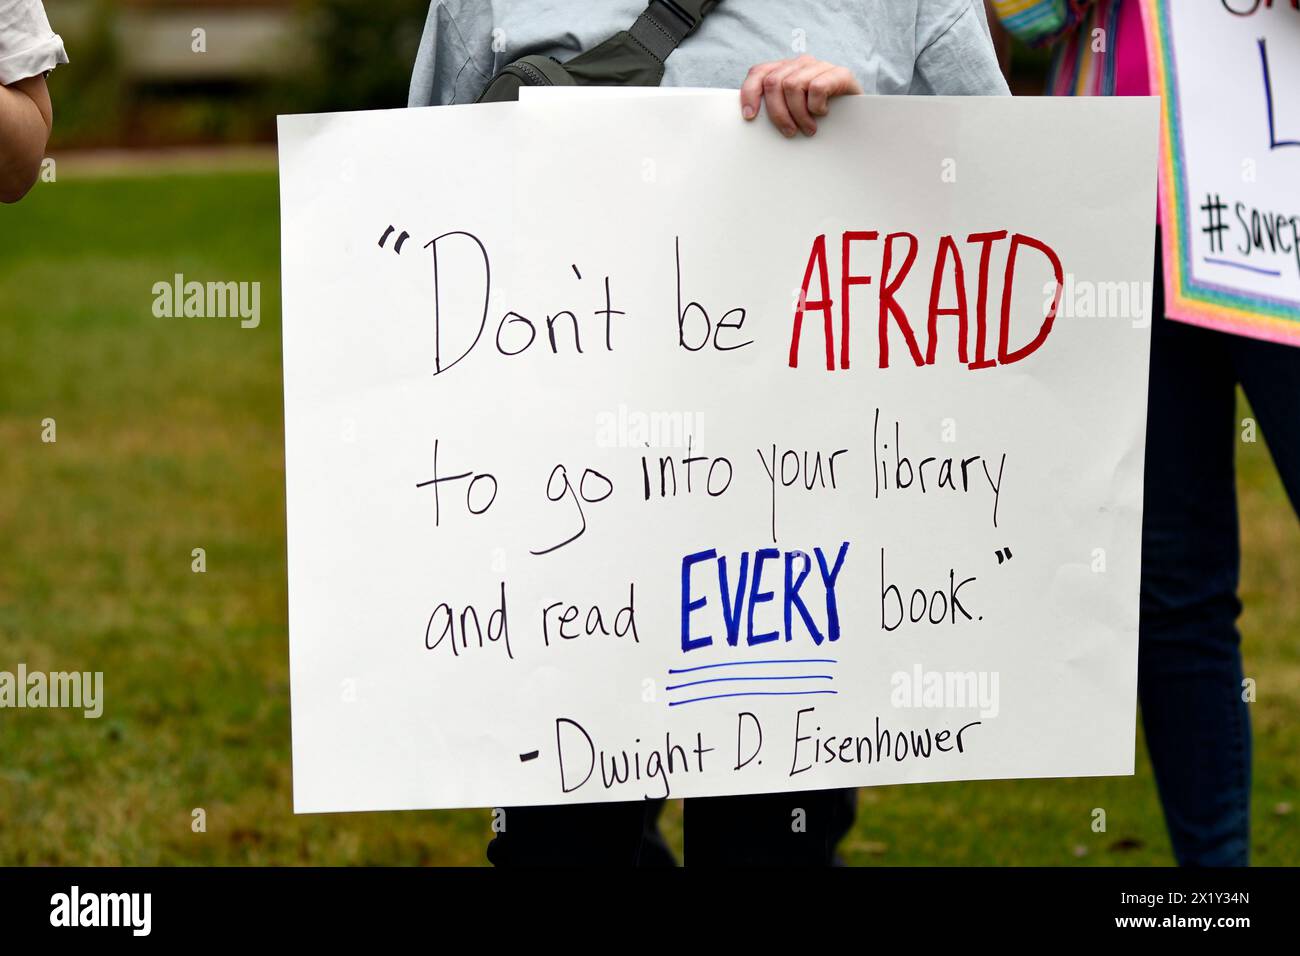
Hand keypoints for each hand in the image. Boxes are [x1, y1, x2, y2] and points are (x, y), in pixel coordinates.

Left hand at [740, 55, 863, 137]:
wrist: (857, 118)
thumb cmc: (820, 118)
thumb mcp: (792, 111)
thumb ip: (775, 107)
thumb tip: (750, 119)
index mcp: (785, 69)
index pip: (758, 72)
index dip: (749, 93)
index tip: (750, 117)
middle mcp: (800, 63)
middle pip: (774, 83)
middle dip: (778, 113)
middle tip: (789, 132)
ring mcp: (820, 66)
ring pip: (792, 85)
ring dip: (798, 114)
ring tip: (808, 129)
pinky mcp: (839, 73)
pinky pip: (817, 88)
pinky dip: (816, 106)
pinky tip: (823, 114)